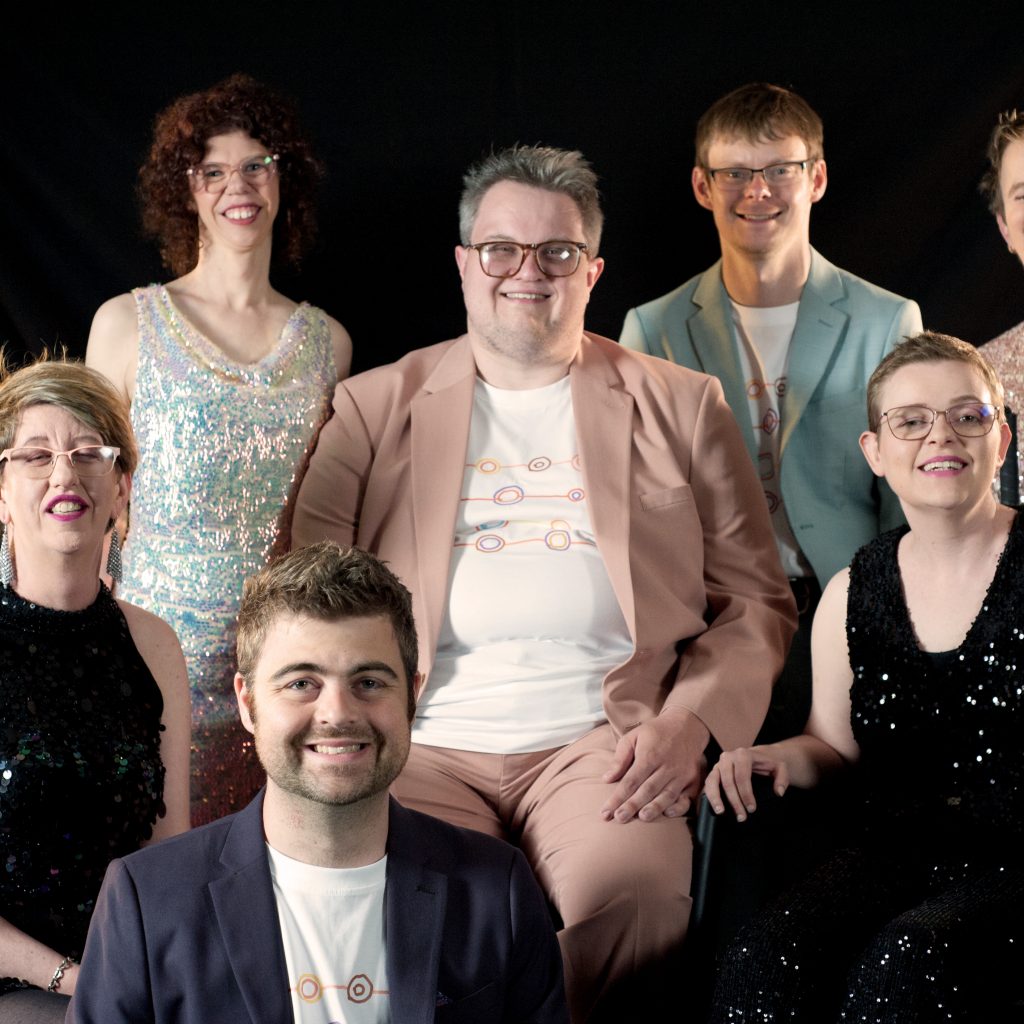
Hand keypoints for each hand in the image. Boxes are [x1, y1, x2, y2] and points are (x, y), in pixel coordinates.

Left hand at [600, 707, 709, 822]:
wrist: (686, 725)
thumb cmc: (655, 733)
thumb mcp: (633, 737)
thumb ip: (620, 758)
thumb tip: (607, 779)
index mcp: (649, 755)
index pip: (630, 781)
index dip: (617, 797)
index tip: (606, 812)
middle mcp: (666, 766)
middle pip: (647, 790)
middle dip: (632, 805)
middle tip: (619, 818)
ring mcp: (681, 774)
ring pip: (667, 795)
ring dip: (654, 808)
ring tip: (641, 818)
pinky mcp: (693, 780)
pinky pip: (687, 797)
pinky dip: (679, 806)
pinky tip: (668, 813)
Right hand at [704, 745, 788, 821]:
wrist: (757, 756)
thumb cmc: (767, 763)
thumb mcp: (780, 767)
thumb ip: (782, 779)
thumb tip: (779, 792)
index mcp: (743, 754)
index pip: (742, 776)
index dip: (746, 794)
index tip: (751, 808)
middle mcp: (728, 757)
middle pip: (727, 781)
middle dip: (734, 801)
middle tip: (741, 816)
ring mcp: (718, 764)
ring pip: (712, 781)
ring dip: (715, 798)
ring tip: (720, 812)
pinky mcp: (713, 772)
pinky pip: (707, 784)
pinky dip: (708, 796)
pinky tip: (713, 807)